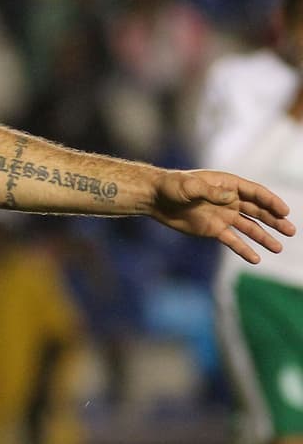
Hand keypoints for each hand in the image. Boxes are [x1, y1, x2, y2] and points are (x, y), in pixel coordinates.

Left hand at [150, 170, 294, 262]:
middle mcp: (229, 200)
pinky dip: (244, 250)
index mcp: (227, 184)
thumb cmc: (171, 186)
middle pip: (257, 210)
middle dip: (274, 220)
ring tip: (278, 248)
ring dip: (264, 237)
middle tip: (291, 231)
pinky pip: (233, 241)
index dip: (271, 202)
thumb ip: (212, 192)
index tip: (285, 211)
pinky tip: (256, 259)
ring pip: (249, 227)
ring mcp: (223, 215)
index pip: (255, 193)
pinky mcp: (213, 230)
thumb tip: (233, 197)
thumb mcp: (190, 186)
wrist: (155, 199)